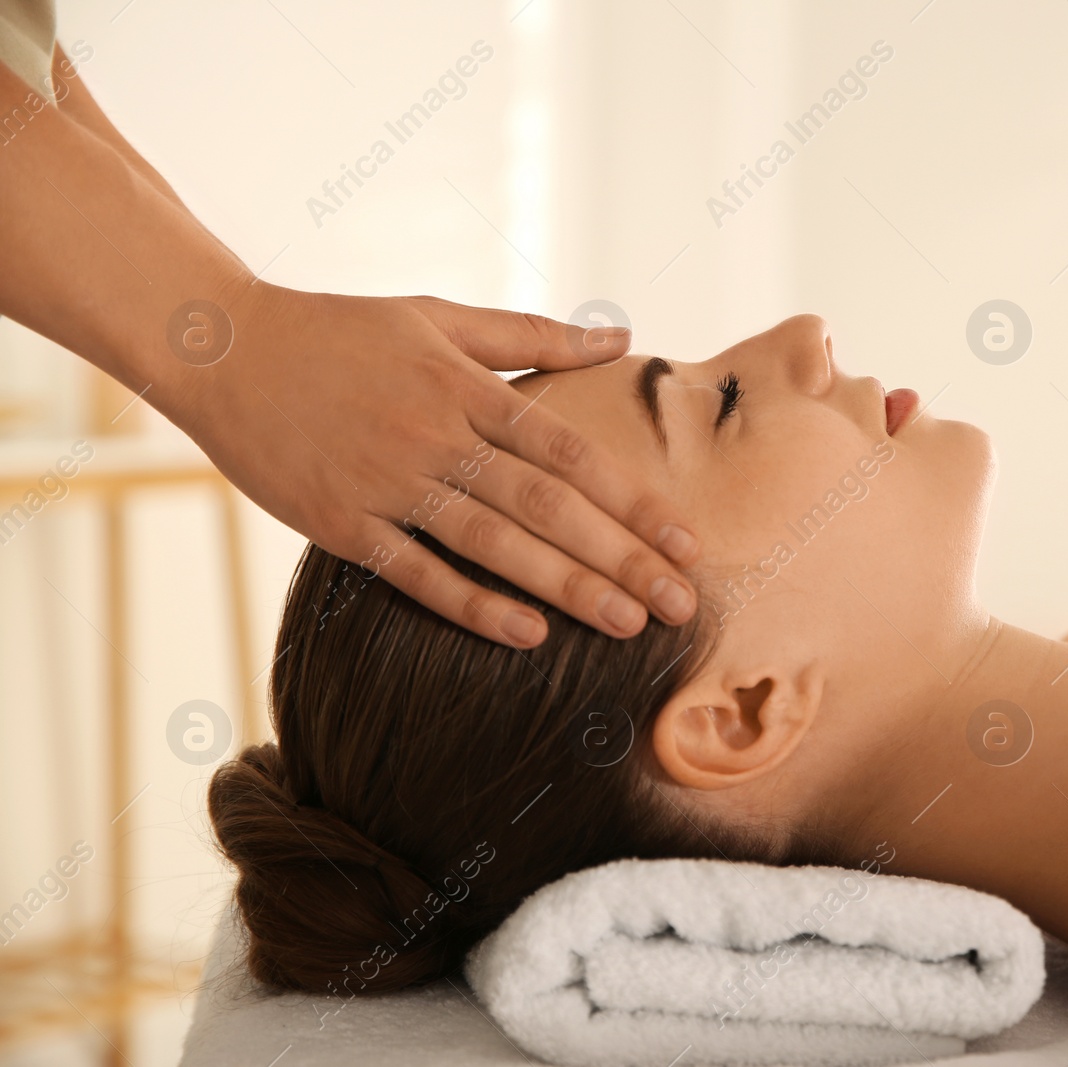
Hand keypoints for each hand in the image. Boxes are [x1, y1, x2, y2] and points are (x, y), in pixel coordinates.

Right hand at [168, 283, 700, 646]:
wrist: (222, 350)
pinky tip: (529, 634)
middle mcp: (436, 436)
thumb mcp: (439, 315)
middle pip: (548, 507)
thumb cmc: (342, 331)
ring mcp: (387, 483)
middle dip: (623, 558)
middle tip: (683, 605)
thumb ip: (534, 333)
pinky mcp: (339, 524)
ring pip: (493, 545)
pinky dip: (472, 605)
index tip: (688, 541)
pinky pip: (417, 574)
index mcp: (468, 386)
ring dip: (566, 587)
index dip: (635, 501)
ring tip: (628, 624)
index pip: (571, 453)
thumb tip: (621, 339)